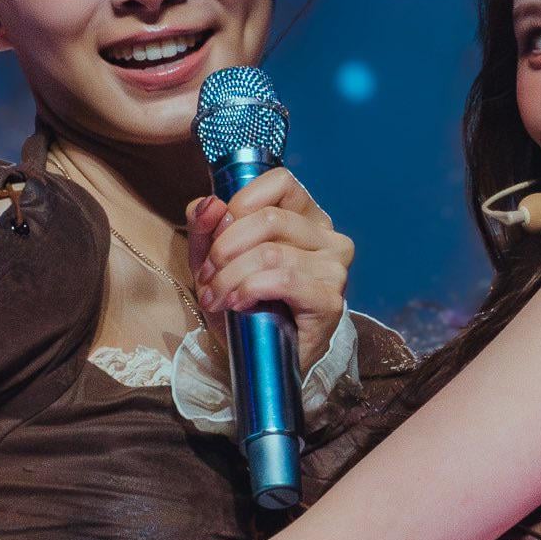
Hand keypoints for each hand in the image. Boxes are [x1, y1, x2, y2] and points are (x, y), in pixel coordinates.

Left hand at [186, 170, 353, 373]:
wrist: (259, 358)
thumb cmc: (242, 303)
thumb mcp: (213, 259)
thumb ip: (206, 226)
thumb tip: (210, 202)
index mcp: (306, 217)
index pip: (281, 181)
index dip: (240, 204)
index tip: (218, 237)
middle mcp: (328, 237)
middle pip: (270, 218)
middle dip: (226, 248)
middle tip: (208, 276)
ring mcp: (334, 269)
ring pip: (272, 252)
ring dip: (231, 276)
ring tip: (215, 297)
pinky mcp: (330, 300)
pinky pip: (283, 280)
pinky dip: (250, 290)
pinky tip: (239, 304)